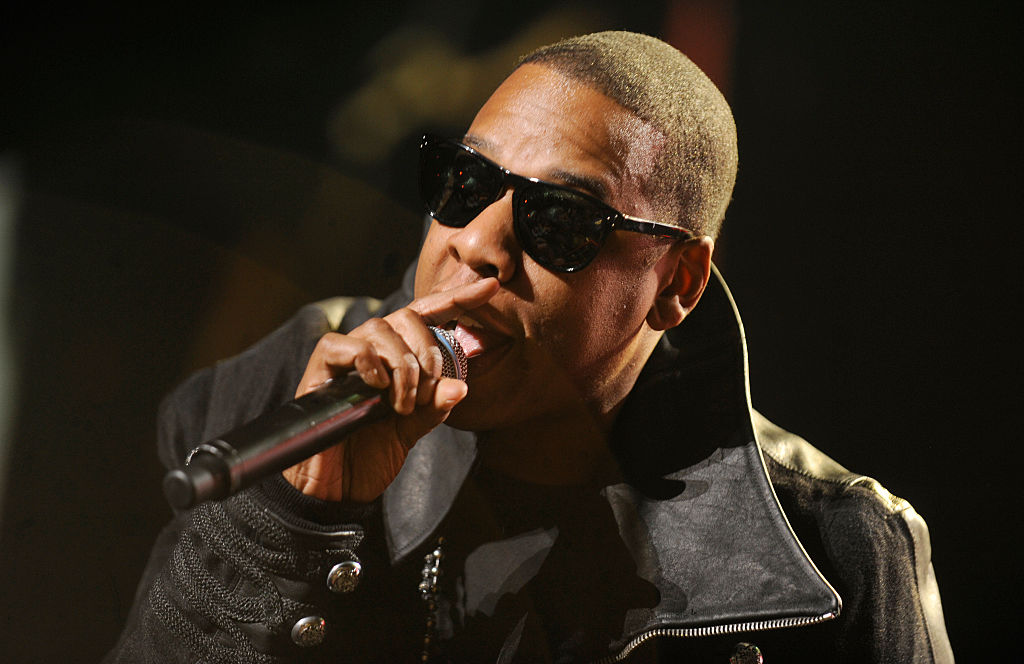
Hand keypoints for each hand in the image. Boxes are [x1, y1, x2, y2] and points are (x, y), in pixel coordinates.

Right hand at [282, 278, 499, 501]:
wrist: (334, 491)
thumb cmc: (368, 457)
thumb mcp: (411, 431)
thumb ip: (434, 408)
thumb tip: (461, 387)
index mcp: (396, 359)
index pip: (426, 315)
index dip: (456, 298)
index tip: (491, 287)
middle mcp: (370, 351)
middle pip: (405, 318)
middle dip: (427, 352)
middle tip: (427, 392)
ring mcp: (344, 360)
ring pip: (378, 330)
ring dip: (402, 364)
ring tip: (403, 403)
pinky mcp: (319, 372)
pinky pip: (342, 345)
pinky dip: (366, 361)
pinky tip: (378, 386)